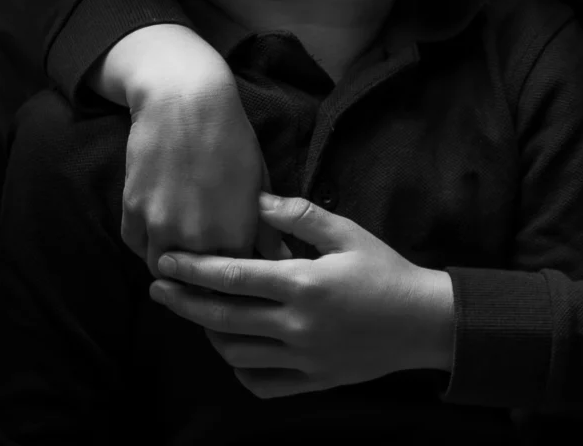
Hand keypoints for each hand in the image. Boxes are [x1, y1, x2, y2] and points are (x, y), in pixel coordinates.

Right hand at [96, 24, 283, 273]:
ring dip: (172, 265)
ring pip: (162, 269)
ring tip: (182, 251)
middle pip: (195, 285)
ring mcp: (161, 226)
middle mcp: (197, 238)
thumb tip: (284, 259)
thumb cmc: (231, 136)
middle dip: (201, 282)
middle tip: (204, 274)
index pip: (235, 283)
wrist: (186, 100)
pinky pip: (137, 244)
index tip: (234, 283)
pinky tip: (161, 228)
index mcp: (236, 232)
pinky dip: (147, 241)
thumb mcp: (259, 181)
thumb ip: (268, 227)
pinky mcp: (132, 210)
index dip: (235, 285)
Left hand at [149, 193, 454, 397]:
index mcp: (303, 284)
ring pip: (236, 354)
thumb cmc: (384, 269)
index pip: (233, 278)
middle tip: (159, 289)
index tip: (166, 261)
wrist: (424, 321)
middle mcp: (297, 326)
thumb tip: (257, 200)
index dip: (194, 269)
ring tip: (196, 312)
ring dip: (209, 333)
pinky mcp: (314, 381)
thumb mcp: (347, 232)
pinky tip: (233, 350)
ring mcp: (303, 360)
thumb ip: (300, 215)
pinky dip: (239, 368)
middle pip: (223, 318)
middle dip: (184, 302)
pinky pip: (262, 384)